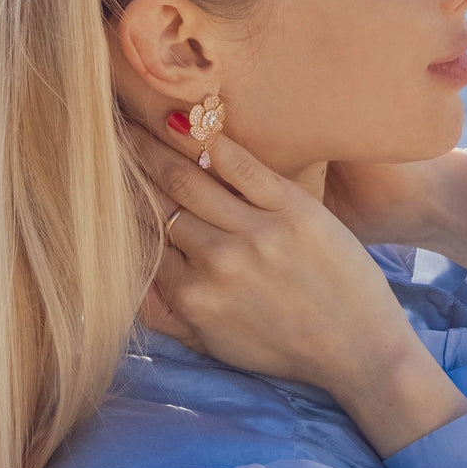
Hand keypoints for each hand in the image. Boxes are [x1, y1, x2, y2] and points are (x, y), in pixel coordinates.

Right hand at [134, 125, 466, 457]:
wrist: (360, 350)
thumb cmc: (285, 348)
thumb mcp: (215, 345)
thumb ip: (165, 316)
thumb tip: (124, 281)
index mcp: (193, 296)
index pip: (143, 237)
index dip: (121, 203)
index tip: (105, 176)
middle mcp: (217, 262)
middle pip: (160, 200)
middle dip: (130, 165)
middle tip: (109, 133)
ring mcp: (256, 232)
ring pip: (189, 178)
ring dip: (156, 145)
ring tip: (135, 118)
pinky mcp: (294, 209)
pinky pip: (241, 165)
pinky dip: (209, 140)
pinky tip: (188, 118)